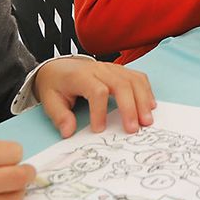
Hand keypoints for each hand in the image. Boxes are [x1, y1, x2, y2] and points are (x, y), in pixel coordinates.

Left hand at [34, 58, 155, 136]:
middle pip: (121, 84)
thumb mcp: (49, 100)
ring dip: (143, 100)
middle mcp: (99, 69)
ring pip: (133, 80)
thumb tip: (69, 132)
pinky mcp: (120, 70)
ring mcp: (112, 68)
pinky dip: (146, 91)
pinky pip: (138, 77)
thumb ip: (60, 116)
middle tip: (134, 128)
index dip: (100, 111)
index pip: (97, 91)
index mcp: (80, 76)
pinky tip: (150, 106)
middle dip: (130, 107)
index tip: (98, 130)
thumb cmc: (56, 85)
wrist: (59, 67)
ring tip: (147, 120)